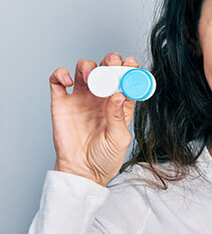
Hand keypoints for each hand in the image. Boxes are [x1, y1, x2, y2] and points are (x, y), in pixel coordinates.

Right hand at [50, 52, 138, 186]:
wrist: (82, 172)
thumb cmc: (105, 158)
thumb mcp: (119, 138)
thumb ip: (118, 117)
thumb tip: (117, 94)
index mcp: (119, 104)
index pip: (126, 80)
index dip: (129, 69)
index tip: (131, 64)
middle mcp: (101, 97)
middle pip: (106, 70)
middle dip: (110, 61)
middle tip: (112, 61)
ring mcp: (81, 98)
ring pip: (84, 69)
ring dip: (88, 65)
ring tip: (92, 76)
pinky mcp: (62, 102)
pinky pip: (58, 80)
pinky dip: (61, 73)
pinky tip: (68, 80)